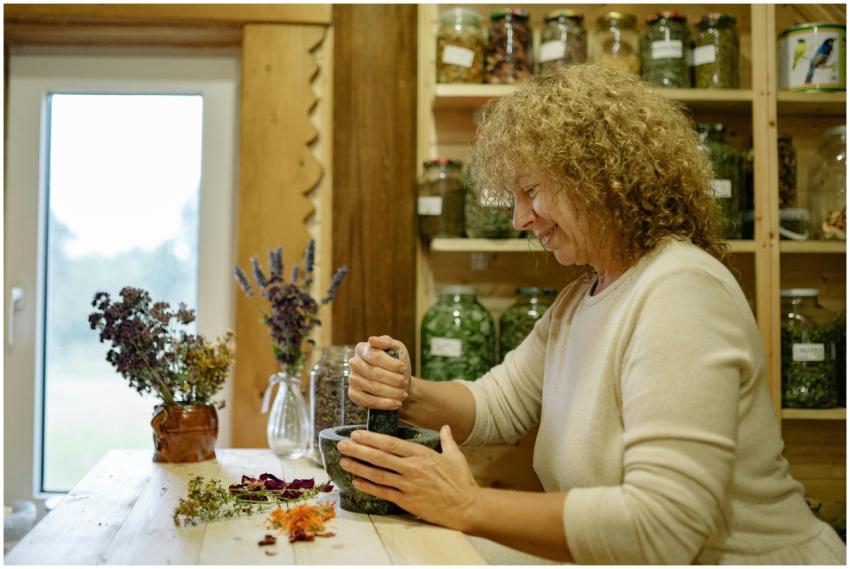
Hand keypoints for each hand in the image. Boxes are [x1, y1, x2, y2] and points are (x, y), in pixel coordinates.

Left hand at [337, 425, 479, 531]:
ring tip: (343, 461)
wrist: (467, 507)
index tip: (357, 434)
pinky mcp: (407, 501)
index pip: (391, 443)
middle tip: (342, 445)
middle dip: (358, 450)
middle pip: (380, 457)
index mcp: (422, 454)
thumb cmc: (462, 481)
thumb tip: (445, 426)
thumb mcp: (456, 456)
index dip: (372, 438)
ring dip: (358, 467)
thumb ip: (447, 440)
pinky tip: (356, 482)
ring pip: (378, 474)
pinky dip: (368, 487)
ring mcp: (408, 485)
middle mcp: (412, 468)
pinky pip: (383, 492)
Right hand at [348, 335, 411, 410]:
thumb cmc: (397, 365)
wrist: (399, 385)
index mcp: (362, 349)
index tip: (403, 368)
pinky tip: (396, 403)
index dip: (390, 363)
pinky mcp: (353, 395)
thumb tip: (372, 340)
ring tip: (403, 394)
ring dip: (391, 392)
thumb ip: (387, 342)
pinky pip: (368, 401)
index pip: (374, 355)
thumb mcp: (397, 349)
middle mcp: (354, 363)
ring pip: (372, 387)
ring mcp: (352, 379)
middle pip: (373, 372)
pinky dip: (384, 403)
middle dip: (392, 379)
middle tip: (404, 383)